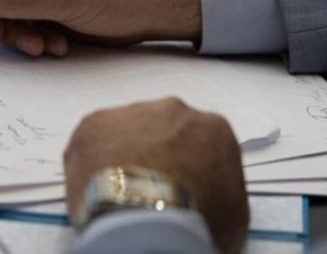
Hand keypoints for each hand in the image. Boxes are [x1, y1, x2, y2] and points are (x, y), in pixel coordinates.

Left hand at [63, 98, 248, 253]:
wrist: (149, 215)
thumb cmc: (197, 216)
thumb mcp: (233, 214)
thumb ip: (223, 193)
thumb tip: (212, 203)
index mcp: (212, 129)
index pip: (202, 144)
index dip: (190, 168)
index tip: (182, 189)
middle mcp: (173, 110)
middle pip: (163, 131)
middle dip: (155, 154)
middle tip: (148, 188)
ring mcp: (131, 113)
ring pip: (126, 133)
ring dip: (123, 155)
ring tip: (120, 191)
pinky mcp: (94, 124)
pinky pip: (93, 143)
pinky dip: (92, 162)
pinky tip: (96, 188)